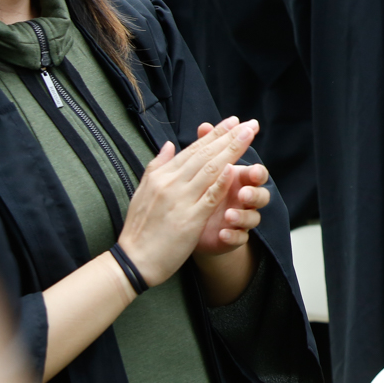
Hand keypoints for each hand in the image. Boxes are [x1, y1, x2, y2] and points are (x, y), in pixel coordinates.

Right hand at [116, 118, 258, 286]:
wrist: (133, 261)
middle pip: (205, 155)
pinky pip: (208, 197)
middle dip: (230, 136)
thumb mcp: (143, 192)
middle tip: (251, 123)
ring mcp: (180, 200)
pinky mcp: (190, 220)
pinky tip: (234, 169)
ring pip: (210, 169)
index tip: (234, 121)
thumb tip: (170, 144)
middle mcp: (171, 184)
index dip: (215, 135)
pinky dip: (221, 182)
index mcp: (162, 176)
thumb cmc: (139, 228)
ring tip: (249, 135)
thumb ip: (158, 166)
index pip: (194, 150)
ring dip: (232, 150)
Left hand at [191, 122, 269, 256]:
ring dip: (243, 216)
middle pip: (261, 195)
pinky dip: (233, 235)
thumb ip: (205, 149)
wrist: (188, 226)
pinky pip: (239, 238)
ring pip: (253, 218)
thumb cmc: (201, 194)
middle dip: (254, 194)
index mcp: (239, 181)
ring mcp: (240, 219)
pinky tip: (223, 233)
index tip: (251, 171)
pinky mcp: (231, 237)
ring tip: (229, 215)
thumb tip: (204, 126)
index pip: (256, 174)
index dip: (257, 172)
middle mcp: (243, 199)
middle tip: (243, 194)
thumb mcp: (201, 172)